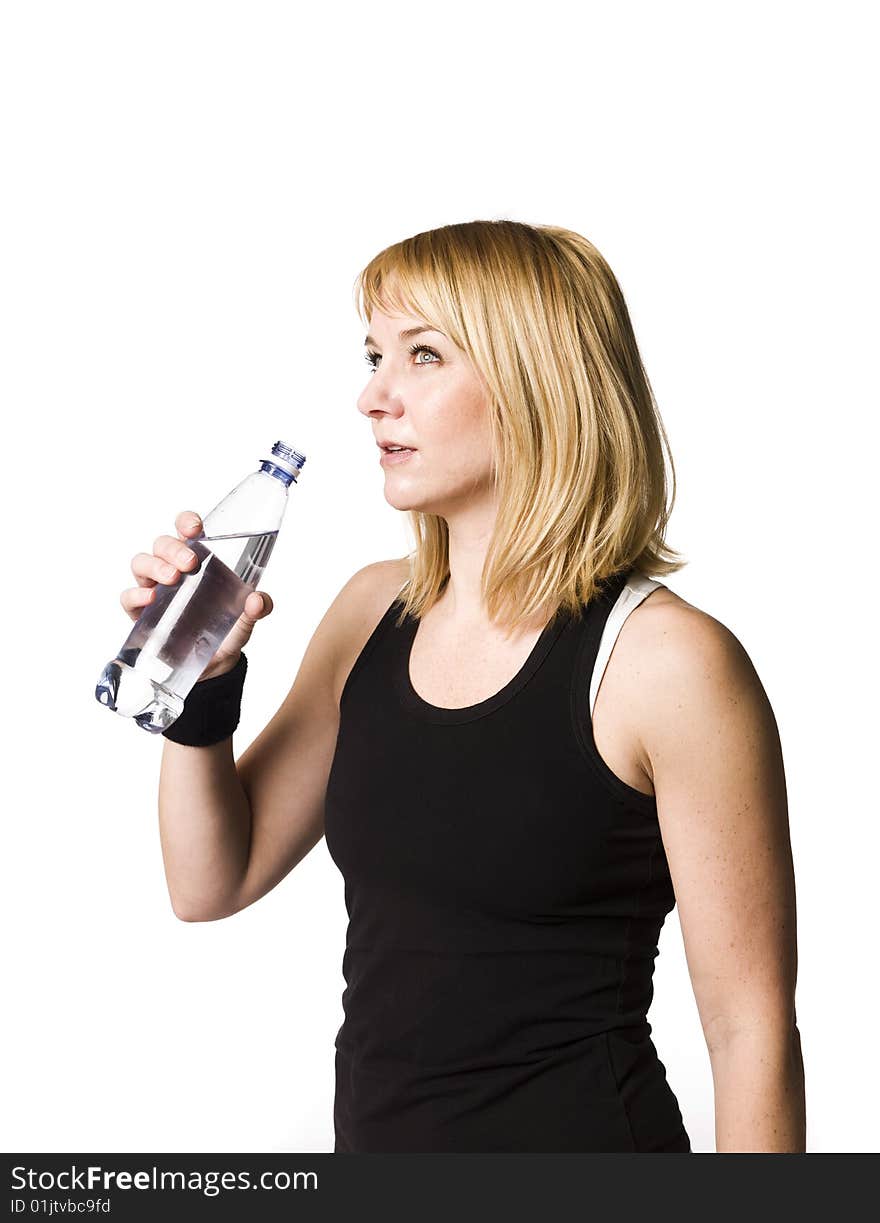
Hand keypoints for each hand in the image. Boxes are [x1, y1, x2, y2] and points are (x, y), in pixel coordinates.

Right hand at [120, 510, 273, 681]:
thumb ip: (257, 608)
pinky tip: (150, 598)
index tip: (195, 528)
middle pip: (161, 544)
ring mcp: (155, 591)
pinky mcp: (141, 614)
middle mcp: (174, 570)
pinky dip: (135, 594)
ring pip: (140, 563)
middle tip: (190, 564)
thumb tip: (256, 600)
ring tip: (172, 578)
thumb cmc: (226, 632)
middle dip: (173, 548)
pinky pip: (128, 597)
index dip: (186, 522)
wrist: (213, 667)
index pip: (186, 531)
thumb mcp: (246, 621)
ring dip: (154, 565)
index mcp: (199, 562)